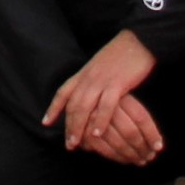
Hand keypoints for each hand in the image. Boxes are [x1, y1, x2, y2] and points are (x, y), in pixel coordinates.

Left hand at [42, 31, 164, 164]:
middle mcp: (88, 77)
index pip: (63, 93)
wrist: (138, 41)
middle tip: (68, 144)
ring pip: (84, 107)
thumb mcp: (99, 65)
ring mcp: (101, 80)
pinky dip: (100, 120)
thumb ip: (90, 79)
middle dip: (69, 126)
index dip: (54, 108)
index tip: (45, 123)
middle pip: (72, 105)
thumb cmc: (121, 54)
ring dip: (79, 127)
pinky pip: (105, 105)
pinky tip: (97, 133)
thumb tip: (87, 94)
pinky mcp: (117, 83)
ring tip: (78, 143)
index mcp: (83, 73)